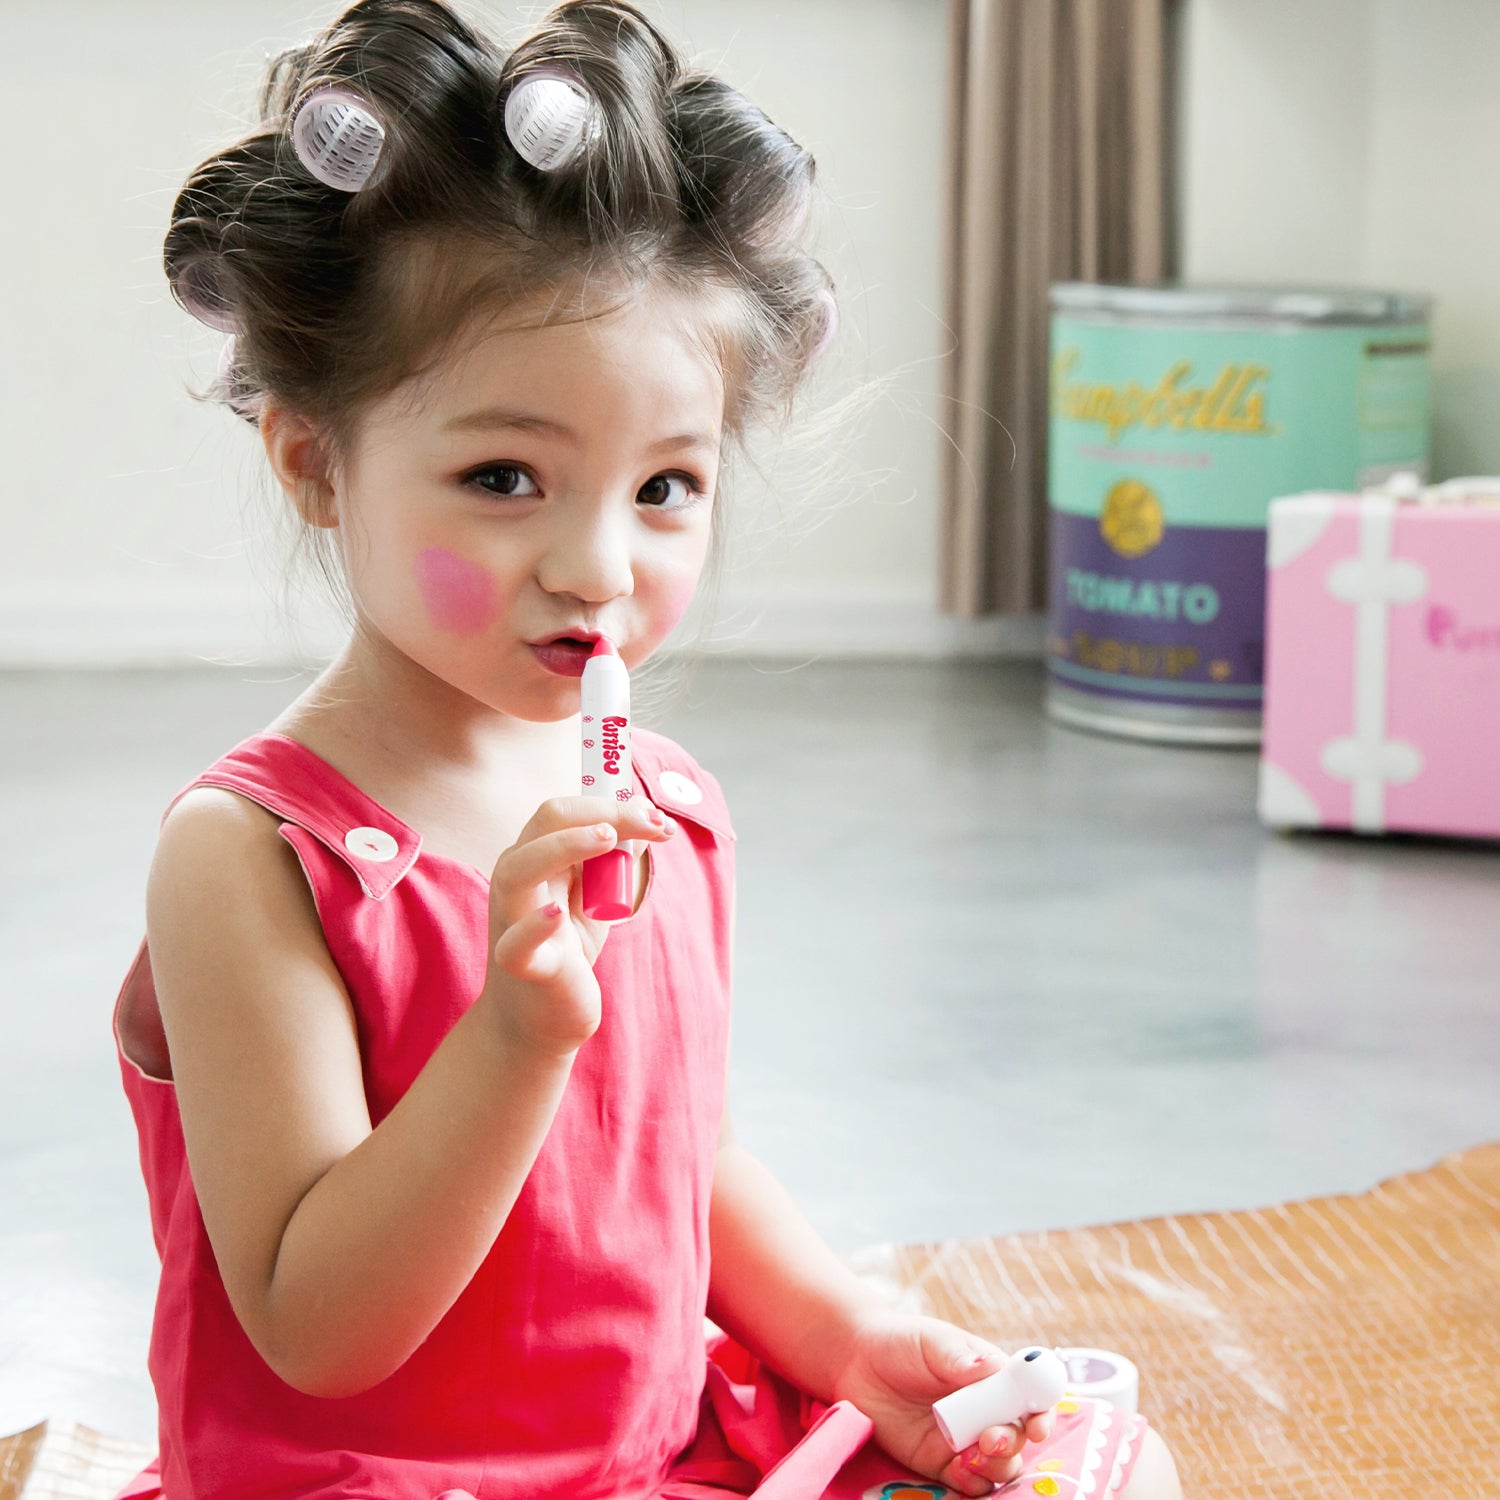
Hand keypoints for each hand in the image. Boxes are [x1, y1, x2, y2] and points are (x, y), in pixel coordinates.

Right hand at [482, 795, 674, 1054]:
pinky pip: (517, 943)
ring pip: (520, 868)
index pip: (566, 811)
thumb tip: (647, 818)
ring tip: (608, 838)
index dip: (614, 804)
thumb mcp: (596, 898)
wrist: (537, 1020)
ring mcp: (512, 921)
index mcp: (534, 858)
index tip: (659, 819)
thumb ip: (615, 859)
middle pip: (546, 822)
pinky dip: (534, 926)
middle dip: (604, 813)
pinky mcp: (522, 965)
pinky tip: (555, 912)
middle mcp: (516, 881)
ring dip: (566, 845)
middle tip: (653, 824)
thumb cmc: (567, 951)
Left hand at [829, 1311, 1056, 1496]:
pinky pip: (968, 1481)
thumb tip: (994, 1366)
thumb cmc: (900, 1342)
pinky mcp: (941, 1462)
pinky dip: (972, 1481)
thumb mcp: (931, 1341)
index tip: (1036, 1424)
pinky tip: (958, 1468)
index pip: (1029, 1396)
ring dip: (997, 1465)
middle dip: (1013, 1442)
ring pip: (999, 1464)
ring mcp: (964, 1438)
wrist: (856, 1362)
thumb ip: (960, 1357)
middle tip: (991, 1438)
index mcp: (991, 1376)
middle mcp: (985, 1410)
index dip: (1040, 1411)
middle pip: (1018, 1436)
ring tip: (973, 1453)